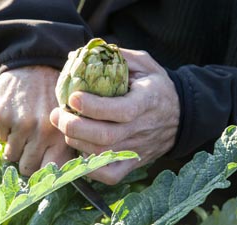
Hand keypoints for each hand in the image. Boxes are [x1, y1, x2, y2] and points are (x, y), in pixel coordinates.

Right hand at [0, 66, 74, 175]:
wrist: (36, 66)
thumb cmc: (53, 96)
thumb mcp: (67, 118)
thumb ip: (63, 143)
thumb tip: (56, 170)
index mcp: (61, 134)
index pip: (50, 170)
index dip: (44, 171)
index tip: (42, 166)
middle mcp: (41, 132)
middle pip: (27, 167)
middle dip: (28, 160)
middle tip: (31, 148)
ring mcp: (20, 124)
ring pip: (11, 156)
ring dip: (16, 146)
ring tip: (24, 130)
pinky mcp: (2, 116)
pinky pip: (1, 139)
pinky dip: (6, 132)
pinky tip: (16, 117)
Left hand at [50, 49, 179, 184]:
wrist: (179, 116)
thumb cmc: (157, 88)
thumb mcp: (145, 64)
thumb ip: (118, 57)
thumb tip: (80, 54)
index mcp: (148, 101)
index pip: (121, 110)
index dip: (93, 107)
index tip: (72, 97)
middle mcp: (142, 128)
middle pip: (105, 137)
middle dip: (73, 126)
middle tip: (56, 114)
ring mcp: (137, 149)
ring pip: (101, 155)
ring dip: (75, 142)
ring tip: (63, 125)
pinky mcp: (134, 162)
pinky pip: (110, 175)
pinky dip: (89, 169)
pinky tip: (79, 150)